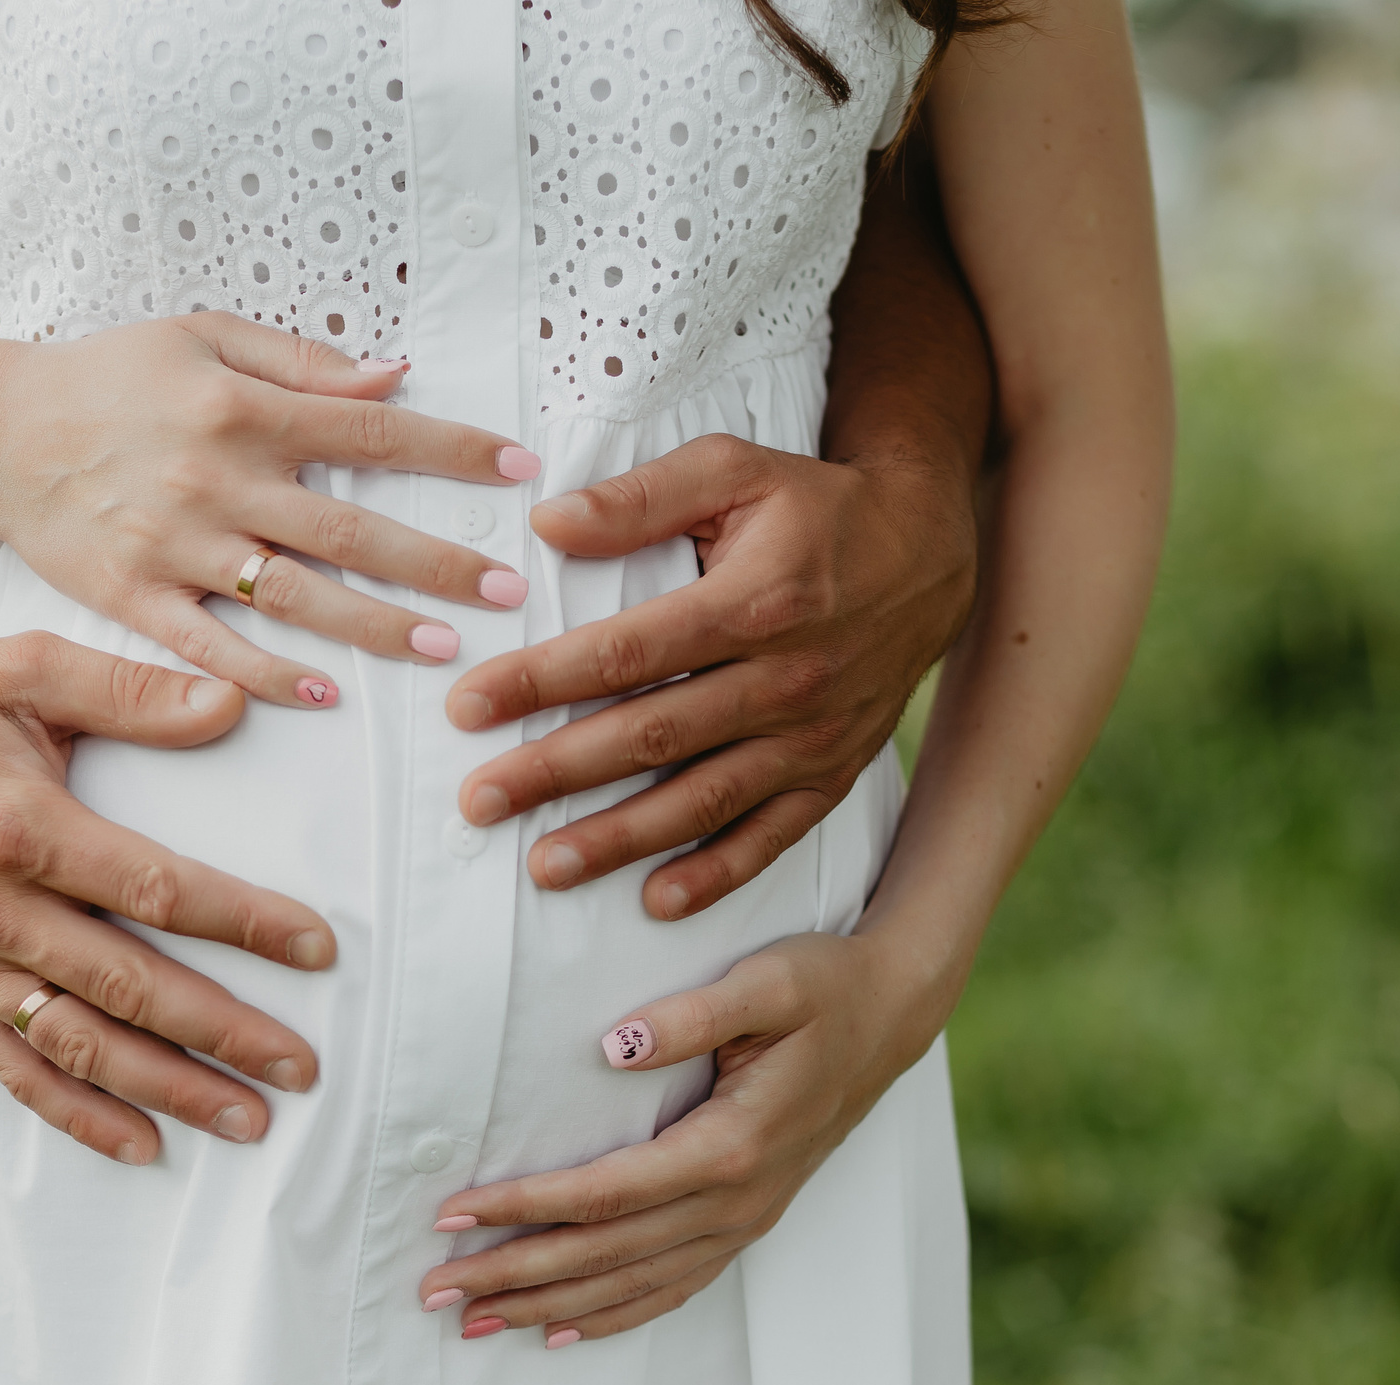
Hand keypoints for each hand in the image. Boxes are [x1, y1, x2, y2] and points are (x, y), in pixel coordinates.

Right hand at [0, 313, 540, 708]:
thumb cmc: (109, 374)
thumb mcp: (203, 336)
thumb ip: (302, 361)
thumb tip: (397, 379)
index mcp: (242, 408)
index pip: (371, 434)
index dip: (452, 454)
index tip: (521, 474)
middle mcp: (216, 479)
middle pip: (347, 529)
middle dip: (434, 561)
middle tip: (506, 591)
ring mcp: (175, 546)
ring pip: (291, 595)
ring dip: (371, 625)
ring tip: (442, 649)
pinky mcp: (133, 597)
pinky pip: (210, 644)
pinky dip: (267, 672)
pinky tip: (326, 694)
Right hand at [0, 614, 339, 1167]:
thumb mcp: (23, 666)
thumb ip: (130, 691)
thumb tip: (231, 706)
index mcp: (20, 827)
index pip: (154, 888)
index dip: (241, 922)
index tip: (315, 948)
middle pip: (127, 987)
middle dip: (222, 1033)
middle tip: (301, 1067)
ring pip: (77, 1044)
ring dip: (166, 1090)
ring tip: (247, 1121)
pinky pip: (12, 1066)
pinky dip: (76, 1113)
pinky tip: (142, 1144)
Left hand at [413, 931, 953, 1344]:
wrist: (891, 1015)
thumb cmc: (823, 987)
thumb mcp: (768, 982)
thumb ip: (693, 1014)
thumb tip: (615, 1045)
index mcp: (731, 1146)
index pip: (605, 1194)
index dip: (524, 1207)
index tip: (452, 1213)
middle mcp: (737, 1200)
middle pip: (605, 1255)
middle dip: (514, 1275)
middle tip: (433, 1291)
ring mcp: (745, 1221)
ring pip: (633, 1285)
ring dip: (549, 1308)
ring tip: (473, 1321)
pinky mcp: (748, 1222)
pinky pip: (673, 1288)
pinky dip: (613, 1317)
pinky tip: (562, 1332)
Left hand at [445, 436, 974, 919]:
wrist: (932, 551)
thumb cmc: (816, 506)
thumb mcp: (734, 469)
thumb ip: (640, 499)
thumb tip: (547, 523)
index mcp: (752, 601)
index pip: (625, 652)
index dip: (540, 681)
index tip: (467, 706)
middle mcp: (786, 677)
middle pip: (651, 735)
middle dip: (556, 774)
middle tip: (478, 801)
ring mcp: (813, 734)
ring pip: (702, 799)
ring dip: (619, 839)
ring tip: (544, 866)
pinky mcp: (833, 771)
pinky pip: (772, 834)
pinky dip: (717, 873)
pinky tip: (656, 900)